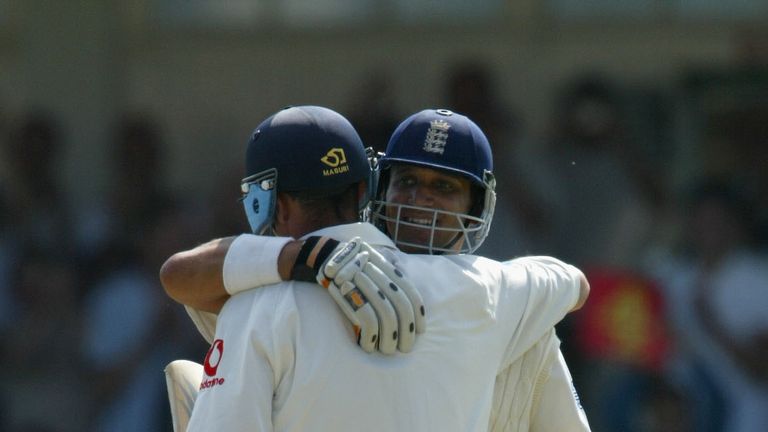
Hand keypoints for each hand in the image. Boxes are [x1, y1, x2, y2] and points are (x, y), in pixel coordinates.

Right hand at [317, 237, 425, 353]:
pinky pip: (368, 320)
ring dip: (389, 338)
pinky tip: (368, 345)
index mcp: (391, 270)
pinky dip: (370, 336)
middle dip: (406, 333)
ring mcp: (365, 285)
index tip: (419, 331)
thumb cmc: (357, 266)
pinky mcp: (349, 294)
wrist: (329, 258)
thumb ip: (396, 277)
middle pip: (402, 308)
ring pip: (387, 316)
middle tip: (404, 348)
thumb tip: (412, 301)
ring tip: (386, 349)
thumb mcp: (380, 263)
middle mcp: (382, 276)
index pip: (412, 295)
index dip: (418, 316)